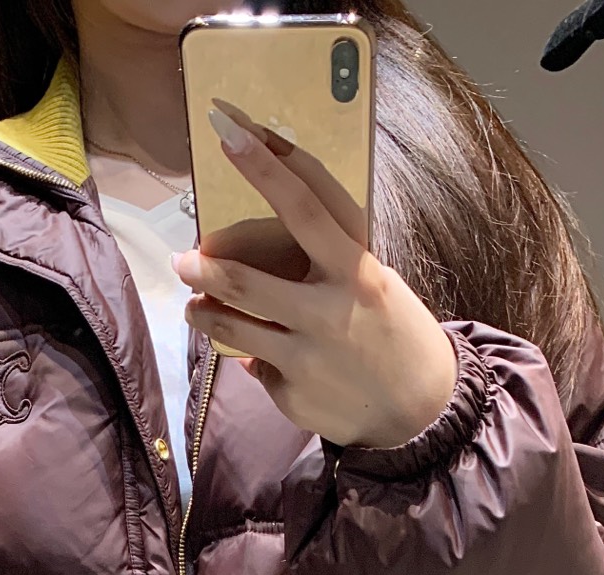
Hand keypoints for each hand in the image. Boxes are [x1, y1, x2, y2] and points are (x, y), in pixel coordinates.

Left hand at [173, 107, 458, 449]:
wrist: (420, 412)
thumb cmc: (393, 333)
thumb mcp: (374, 283)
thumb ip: (326, 263)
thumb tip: (266, 247)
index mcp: (356, 271)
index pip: (305, 207)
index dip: (264, 168)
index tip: (229, 133)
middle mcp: (328, 312)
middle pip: (245, 282)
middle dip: (203, 268)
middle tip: (183, 259)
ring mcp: (307, 358)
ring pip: (233, 328)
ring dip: (203, 312)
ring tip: (195, 305)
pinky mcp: (292, 394)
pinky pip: (258, 366)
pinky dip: (256, 357)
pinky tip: (270, 358)